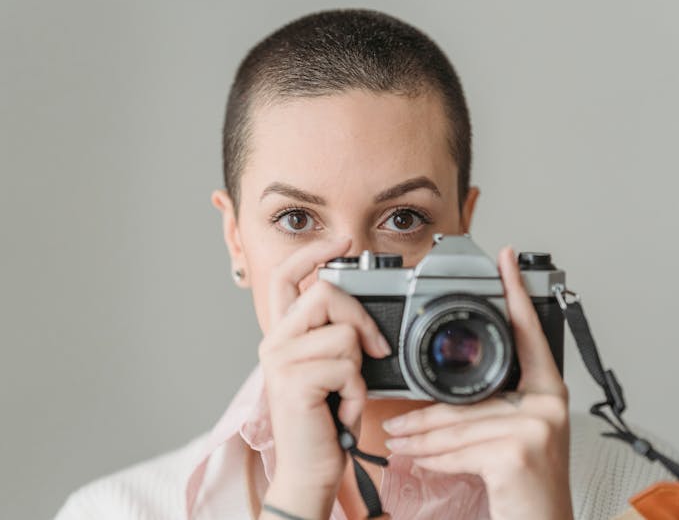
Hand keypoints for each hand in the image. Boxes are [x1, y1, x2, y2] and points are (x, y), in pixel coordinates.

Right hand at [258, 237, 391, 518]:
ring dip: (358, 368)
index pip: (286, 277)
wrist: (313, 467)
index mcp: (284, 333)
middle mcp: (275, 341)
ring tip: (345, 392)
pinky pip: (347, 365)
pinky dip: (356, 390)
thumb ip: (336, 334)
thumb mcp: (332, 367)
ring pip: (342, 333)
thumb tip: (359, 310)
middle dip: (360, 319)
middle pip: (325, 294)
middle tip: (373, 350)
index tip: (342, 241)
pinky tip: (341, 407)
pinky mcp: (293, 381)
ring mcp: (281, 360)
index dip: (313, 253)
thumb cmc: (326, 417)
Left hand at [381, 246, 573, 519]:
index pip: (528, 333)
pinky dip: (434, 457)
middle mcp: (549, 404)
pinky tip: (420, 461)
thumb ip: (490, 411)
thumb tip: (439, 403)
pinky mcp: (518, 450)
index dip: (516, 293)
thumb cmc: (524, 486)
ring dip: (421, 439)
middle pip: (468, 396)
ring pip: (457, 424)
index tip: (505, 260)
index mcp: (547, 392)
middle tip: (396, 423)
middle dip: (426, 417)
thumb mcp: (510, 439)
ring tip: (398, 442)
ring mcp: (538, 426)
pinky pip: (458, 448)